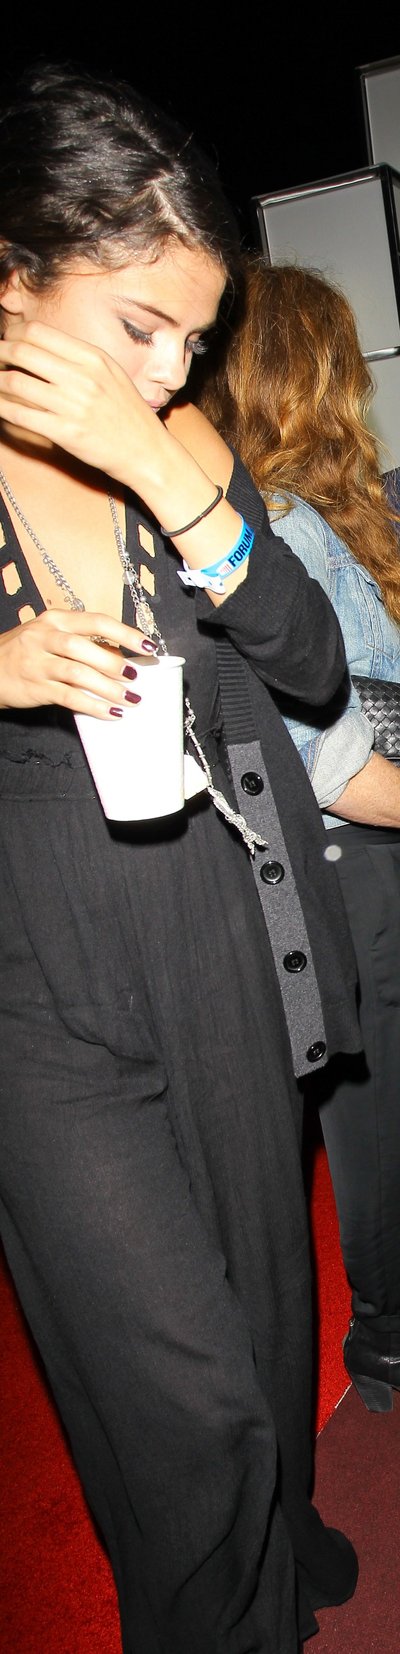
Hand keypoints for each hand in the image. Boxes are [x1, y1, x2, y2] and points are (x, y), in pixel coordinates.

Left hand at [0, 321, 162, 485]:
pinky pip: (21, 415)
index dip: (14, 334)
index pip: (38, 332)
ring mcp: (73, 405)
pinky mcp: (66, 433)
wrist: (147, 452)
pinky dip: (1, 408)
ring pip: (16, 382)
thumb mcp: (111, 374)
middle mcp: (82, 377)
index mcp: (92, 357)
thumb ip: (78, 359)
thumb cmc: (127, 414)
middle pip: (22, 351)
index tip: (7, 342)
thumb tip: (41, 348)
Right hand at [0, 608, 153, 717]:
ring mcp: (39, 663)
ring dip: (108, 688)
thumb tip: (118, 654)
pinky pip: (70, 698)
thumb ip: (81, 642)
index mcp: (55, 619)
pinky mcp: (36, 688)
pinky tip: (111, 713)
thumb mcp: (49, 636)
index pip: (97, 621)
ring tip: (129, 699)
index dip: (125, 633)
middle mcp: (46, 637)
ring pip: (79, 674)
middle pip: (87, 648)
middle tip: (135, 677)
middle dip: (115, 664)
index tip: (148, 646)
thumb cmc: (24, 651)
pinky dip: (94, 706)